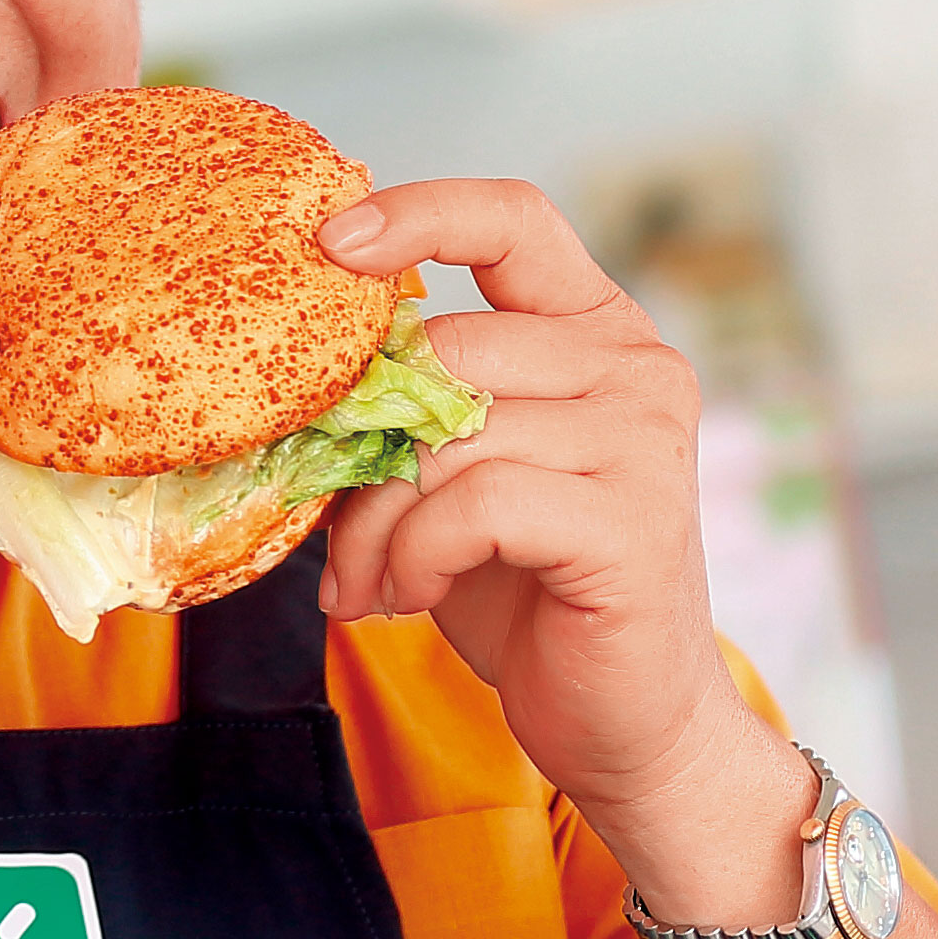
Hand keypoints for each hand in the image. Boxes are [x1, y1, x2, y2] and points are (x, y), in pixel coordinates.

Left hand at [311, 181, 802, 920]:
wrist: (625, 724)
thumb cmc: (528, 593)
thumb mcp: (457, 479)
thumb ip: (413, 411)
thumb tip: (294, 378)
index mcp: (598, 333)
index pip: (513, 218)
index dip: (419, 214)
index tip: (329, 243)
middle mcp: (636, 369)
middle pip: (446, 351)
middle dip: (362, 446)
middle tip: (333, 531)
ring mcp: (643, 443)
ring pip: (448, 436)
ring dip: (379, 522)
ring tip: (371, 580)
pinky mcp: (630, 523)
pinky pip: (473, 505)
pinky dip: (419, 555)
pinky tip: (415, 594)